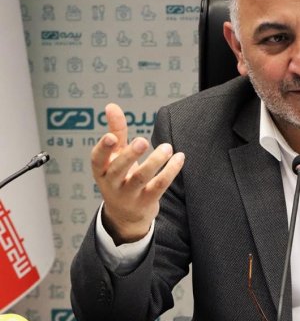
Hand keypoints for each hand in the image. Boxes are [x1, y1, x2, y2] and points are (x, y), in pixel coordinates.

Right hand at [91, 103, 184, 244]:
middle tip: (143, 141)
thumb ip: (116, 131)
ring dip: (155, 162)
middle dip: (130, 155)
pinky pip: (159, 186)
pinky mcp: (146, 201)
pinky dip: (170, 171)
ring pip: (140, 179)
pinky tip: (179, 157)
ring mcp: (129, 195)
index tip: (111, 137)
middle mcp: (112, 184)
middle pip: (118, 170)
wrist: (126, 215)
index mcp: (102, 170)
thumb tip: (111, 105)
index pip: (98, 160)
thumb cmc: (120, 177)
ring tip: (167, 147)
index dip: (103, 149)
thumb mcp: (115, 156)